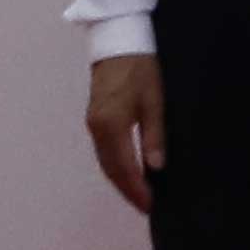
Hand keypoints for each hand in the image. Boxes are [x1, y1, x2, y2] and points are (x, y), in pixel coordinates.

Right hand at [85, 52, 162, 213]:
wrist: (118, 42)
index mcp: (111, 125)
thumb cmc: (143, 68)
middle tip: (146, 207)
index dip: (136, 189)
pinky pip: (104, 151)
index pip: (123, 167)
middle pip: (110, 169)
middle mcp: (97, 128)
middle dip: (127, 190)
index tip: (150, 206)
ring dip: (121, 180)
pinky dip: (115, 166)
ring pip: (105, 162)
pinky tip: (129, 172)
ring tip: (140, 195)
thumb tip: (156, 167)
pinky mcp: (95, 118)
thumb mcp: (155, 101)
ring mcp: (93, 124)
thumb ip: (154, 135)